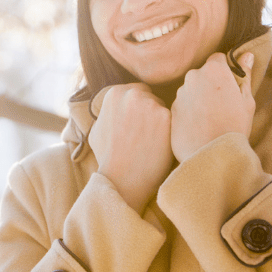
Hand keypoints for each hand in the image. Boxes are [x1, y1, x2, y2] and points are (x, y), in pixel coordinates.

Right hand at [89, 83, 172, 212]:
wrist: (123, 179)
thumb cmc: (108, 158)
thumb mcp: (96, 129)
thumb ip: (107, 112)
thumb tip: (113, 108)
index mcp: (115, 93)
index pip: (137, 92)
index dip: (139, 109)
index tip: (138, 124)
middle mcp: (132, 94)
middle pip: (152, 97)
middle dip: (150, 113)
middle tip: (146, 135)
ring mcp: (150, 104)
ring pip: (164, 109)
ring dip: (161, 123)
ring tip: (152, 143)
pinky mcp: (166, 117)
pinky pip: (174, 121)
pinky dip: (170, 132)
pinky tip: (161, 146)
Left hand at [171, 52, 255, 162]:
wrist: (212, 154)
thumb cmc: (234, 126)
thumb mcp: (247, 100)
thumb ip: (245, 75)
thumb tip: (247, 55)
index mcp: (214, 70)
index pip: (218, 59)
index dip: (225, 70)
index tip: (230, 84)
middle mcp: (193, 76)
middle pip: (202, 74)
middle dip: (211, 83)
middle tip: (222, 104)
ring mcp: (180, 93)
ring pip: (191, 89)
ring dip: (199, 97)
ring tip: (211, 118)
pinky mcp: (171, 109)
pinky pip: (183, 104)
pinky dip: (190, 110)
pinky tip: (200, 125)